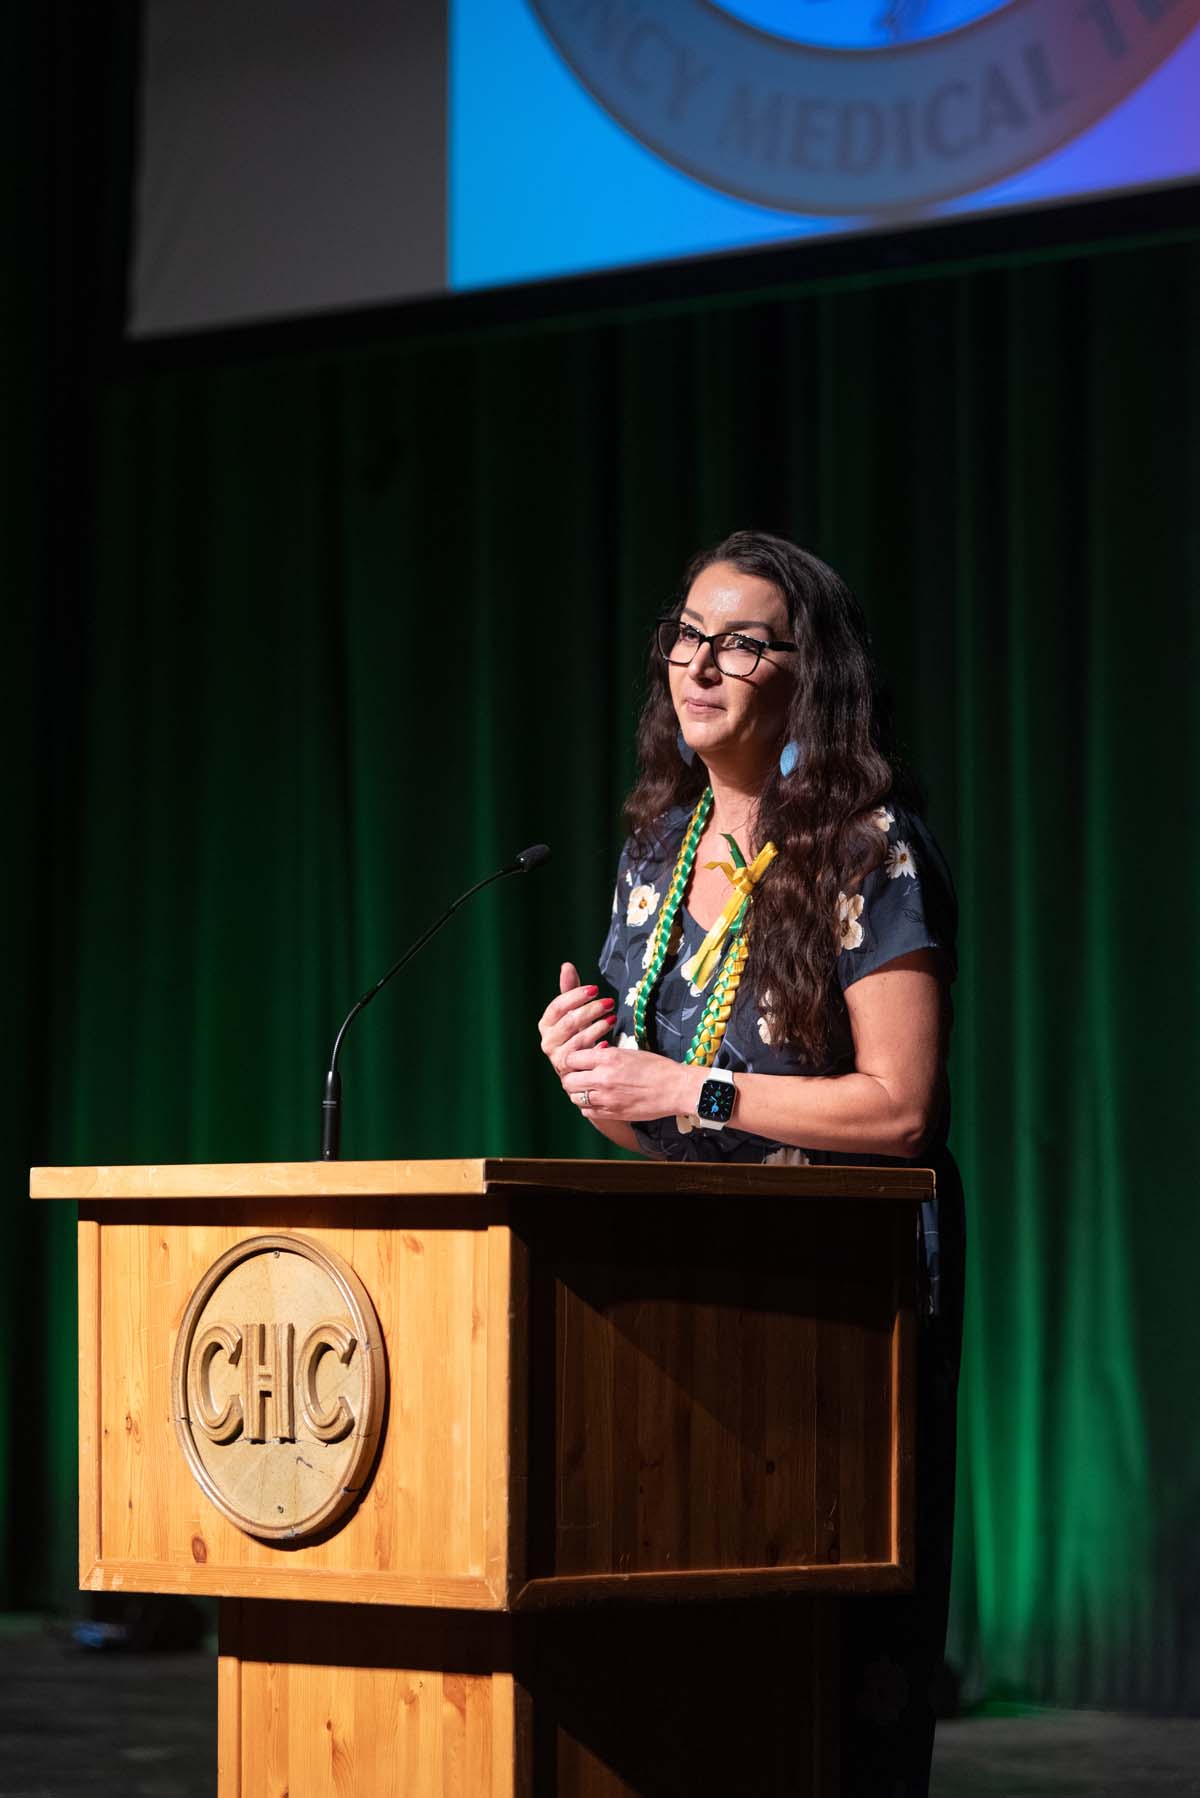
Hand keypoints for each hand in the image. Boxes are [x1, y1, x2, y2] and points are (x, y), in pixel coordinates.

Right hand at [538, 961, 615, 1083]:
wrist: (581, 1066)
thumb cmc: (578, 1033)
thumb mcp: (575, 1011)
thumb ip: (570, 990)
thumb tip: (566, 965)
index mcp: (546, 1023)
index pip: (558, 1006)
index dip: (576, 996)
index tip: (596, 988)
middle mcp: (547, 1041)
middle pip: (568, 1023)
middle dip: (590, 1011)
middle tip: (609, 1002)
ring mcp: (557, 1058)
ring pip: (577, 1041)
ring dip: (597, 1028)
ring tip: (613, 1019)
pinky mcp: (570, 1073)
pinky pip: (584, 1060)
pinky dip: (596, 1050)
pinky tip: (608, 1043)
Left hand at [561, 1036, 697, 1124]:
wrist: (675, 1088)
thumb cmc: (657, 1067)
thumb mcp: (629, 1052)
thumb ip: (606, 1055)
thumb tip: (588, 1056)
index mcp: (607, 1057)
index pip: (571, 1058)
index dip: (571, 1060)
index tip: (576, 1062)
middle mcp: (603, 1078)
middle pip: (568, 1080)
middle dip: (570, 1077)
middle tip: (578, 1076)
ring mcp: (606, 1098)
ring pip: (575, 1097)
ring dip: (578, 1093)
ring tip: (587, 1089)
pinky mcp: (612, 1113)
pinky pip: (587, 1112)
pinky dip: (587, 1106)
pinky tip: (596, 1100)